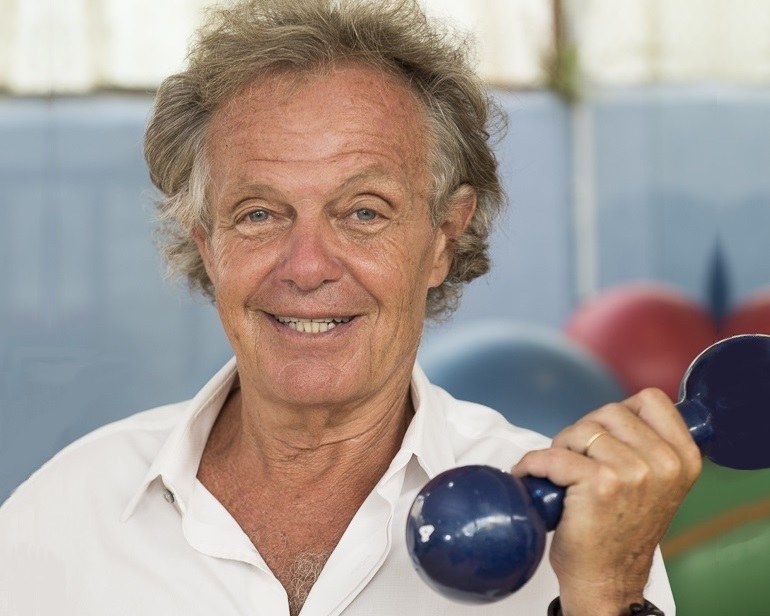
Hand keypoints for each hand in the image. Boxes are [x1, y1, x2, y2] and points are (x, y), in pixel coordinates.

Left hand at [512, 388, 701, 615]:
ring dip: (561, 448)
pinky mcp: (600, 484)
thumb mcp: (654, 483)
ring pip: (581, 429)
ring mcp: (634, 472)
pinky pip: (553, 456)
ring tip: (560, 474)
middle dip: (584, 431)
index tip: (605, 435)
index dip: (619, 412)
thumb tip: (613, 412)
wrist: (607, 579)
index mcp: (684, 459)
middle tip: (576, 460)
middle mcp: (665, 464)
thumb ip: (646, 446)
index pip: (651, 399)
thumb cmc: (621, 530)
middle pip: (609, 410)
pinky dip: (533, 464)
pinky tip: (530, 476)